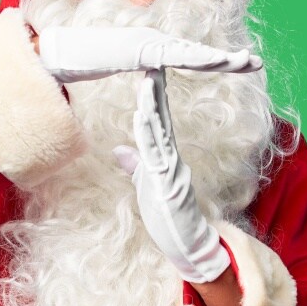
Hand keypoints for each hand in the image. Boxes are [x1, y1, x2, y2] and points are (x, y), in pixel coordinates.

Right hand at [38, 26, 261, 82]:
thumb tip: (150, 82)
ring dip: (217, 57)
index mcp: (152, 50)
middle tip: (257, 63)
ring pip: (189, 52)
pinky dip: (190, 56)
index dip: (216, 62)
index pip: (190, 59)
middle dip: (227, 58)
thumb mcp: (119, 69)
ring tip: (244, 62)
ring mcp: (146, 44)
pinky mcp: (136, 48)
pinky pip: (168, 54)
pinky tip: (210, 60)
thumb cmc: (87, 60)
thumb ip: (138, 76)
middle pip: (197, 53)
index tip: (239, 67)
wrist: (61, 48)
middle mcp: (154, 44)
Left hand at [113, 69, 229, 282]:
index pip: (159, 119)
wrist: (187, 244)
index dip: (153, 96)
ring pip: (160, 130)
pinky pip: (156, 154)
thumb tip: (119, 150)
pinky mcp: (168, 182)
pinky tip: (141, 116)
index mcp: (164, 155)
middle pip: (162, 117)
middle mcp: (170, 156)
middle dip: (155, 89)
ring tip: (146, 80)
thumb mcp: (146, 185)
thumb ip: (136, 166)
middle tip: (151, 61)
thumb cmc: (167, 215)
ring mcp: (171, 168)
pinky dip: (148, 134)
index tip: (149, 71)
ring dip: (152, 104)